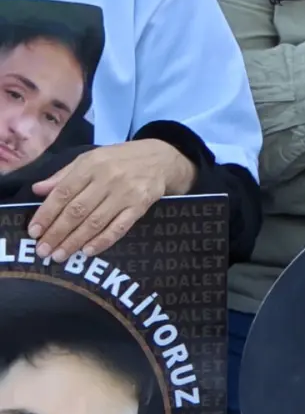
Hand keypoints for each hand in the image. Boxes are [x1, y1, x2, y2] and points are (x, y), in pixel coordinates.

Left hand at [29, 140, 195, 262]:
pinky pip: (118, 228)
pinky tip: (87, 251)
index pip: (63, 192)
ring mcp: (126, 193)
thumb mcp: (91, 158)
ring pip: (95, 222)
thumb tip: (37, 190)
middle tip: (42, 251)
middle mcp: (108, 178)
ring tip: (59, 255)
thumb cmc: (120, 159)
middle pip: (77, 210)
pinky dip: (102, 241)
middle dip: (57, 233)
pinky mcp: (140, 206)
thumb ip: (64, 175)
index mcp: (92, 164)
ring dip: (74, 242)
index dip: (47, 214)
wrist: (161, 158)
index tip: (34, 232)